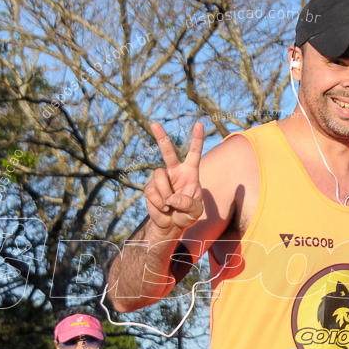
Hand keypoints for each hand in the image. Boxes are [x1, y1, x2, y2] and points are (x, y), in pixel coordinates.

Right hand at [145, 121, 204, 236]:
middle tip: (154, 123)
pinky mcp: (150, 188)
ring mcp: (161, 179)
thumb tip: (173, 198)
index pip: (194, 153)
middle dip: (161, 137)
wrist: (171, 225)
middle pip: (168, 151)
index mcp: (189, 173)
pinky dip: (159, 203)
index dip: (197, 139)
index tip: (199, 124)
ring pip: (159, 175)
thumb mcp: (196, 212)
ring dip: (166, 193)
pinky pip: (152, 192)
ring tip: (170, 205)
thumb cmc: (187, 215)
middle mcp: (174, 172)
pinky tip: (164, 208)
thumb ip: (189, 204)